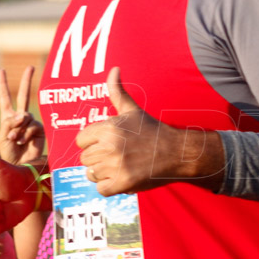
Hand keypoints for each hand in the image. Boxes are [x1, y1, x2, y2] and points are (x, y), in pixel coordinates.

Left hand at [0, 67, 44, 164]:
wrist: (19, 166)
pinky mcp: (40, 130)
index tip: (2, 70)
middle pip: (23, 96)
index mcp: (8, 117)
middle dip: (26, 81)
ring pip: (25, 116)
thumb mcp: (2, 136)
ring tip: (14, 140)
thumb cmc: (8, 153)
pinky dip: (25, 133)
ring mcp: (31, 123)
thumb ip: (9, 123)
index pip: (5, 98)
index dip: (3, 85)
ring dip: (17, 128)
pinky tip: (22, 141)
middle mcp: (21, 118)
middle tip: (31, 67)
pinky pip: (32, 125)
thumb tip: (23, 114)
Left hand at [76, 67, 205, 195]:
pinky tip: (124, 178)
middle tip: (120, 155)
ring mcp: (115, 166)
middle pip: (85, 159)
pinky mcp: (122, 183)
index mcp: (108, 128)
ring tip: (122, 166)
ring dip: (105, 174)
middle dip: (99, 159)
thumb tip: (114, 69)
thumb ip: (117, 91)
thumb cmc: (153, 131)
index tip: (110, 143)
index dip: (94, 143)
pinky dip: (111, 187)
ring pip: (92, 175)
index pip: (81, 141)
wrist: (177, 152)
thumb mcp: (132, 110)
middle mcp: (109, 146)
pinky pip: (101, 189)